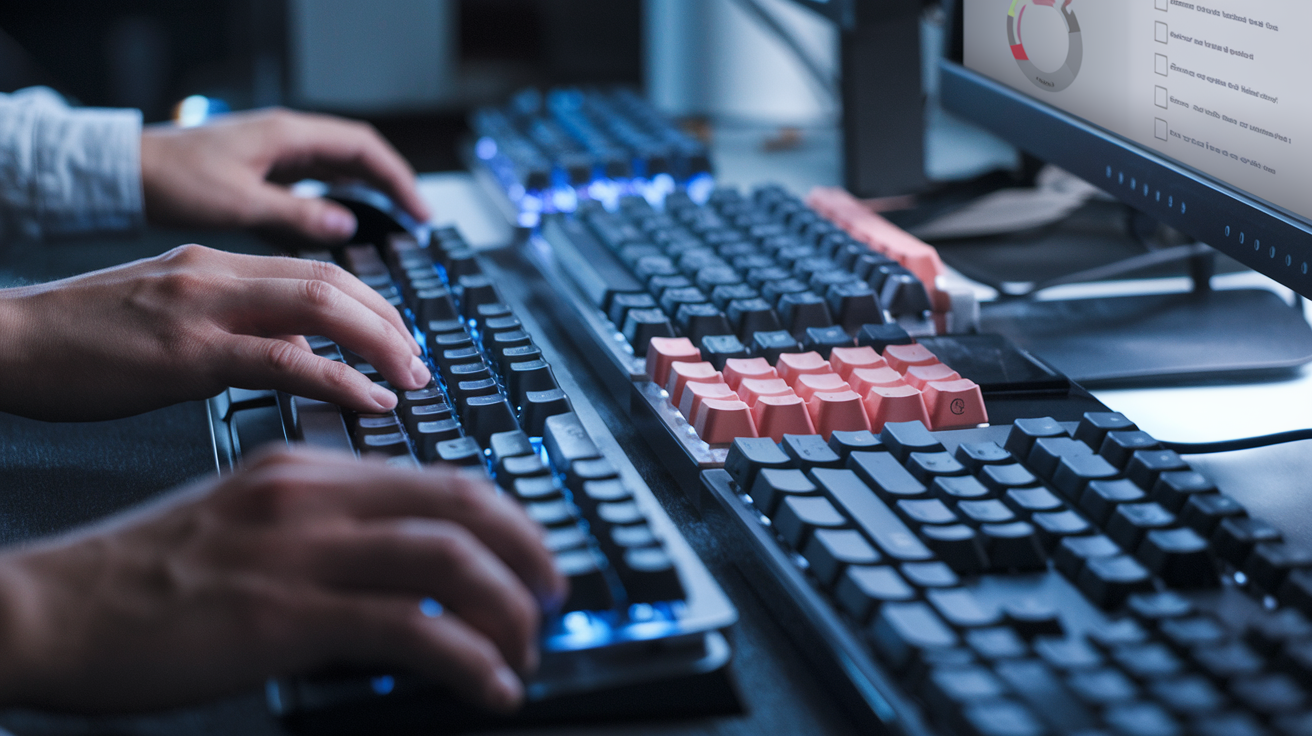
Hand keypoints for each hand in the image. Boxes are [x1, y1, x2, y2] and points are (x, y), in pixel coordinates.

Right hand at [0, 244, 428, 420]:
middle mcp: (219, 274)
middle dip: (393, 325)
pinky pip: (285, 361)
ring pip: (323, 310)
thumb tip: (295, 352)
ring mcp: (204, 308)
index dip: (376, 305)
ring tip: (412, 382)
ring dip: (382, 347)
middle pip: (337, 283)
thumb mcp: (169, 313)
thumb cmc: (80, 338)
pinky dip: (341, 381)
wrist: (6, 340)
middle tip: (423, 365)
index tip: (404, 340)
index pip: (322, 271)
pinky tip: (372, 403)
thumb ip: (232, 322)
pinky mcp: (187, 353)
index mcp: (217, 264)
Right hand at [0, 448, 565, 712]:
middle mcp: (315, 496)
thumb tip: (404, 578)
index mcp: (309, 471)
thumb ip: (327, 534)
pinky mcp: (286, 615)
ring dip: (510, 608)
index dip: (505, 518)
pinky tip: (490, 685)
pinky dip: (470, 659)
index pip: (440, 478)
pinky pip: (412, 630)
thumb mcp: (250, 528)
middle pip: (465, 504)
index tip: (532, 555)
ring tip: (528, 648)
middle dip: (530, 550)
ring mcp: (303, 552)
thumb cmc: (147, 578)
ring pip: (451, 560)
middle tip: (554, 595)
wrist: (54, 606)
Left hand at [140, 108, 430, 241]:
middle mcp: (286, 140)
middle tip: (416, 221)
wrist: (125, 172)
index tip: (419, 210)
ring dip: (367, 194)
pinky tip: (342, 228)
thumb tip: (347, 223)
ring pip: (337, 170)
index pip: (364, 148)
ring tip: (391, 225)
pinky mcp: (260, 173)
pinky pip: (312, 184)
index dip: (398, 179)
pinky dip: (336, 203)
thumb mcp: (241, 203)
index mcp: (288, 136)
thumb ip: (297, 215)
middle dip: (391, 187)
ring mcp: (274, 155)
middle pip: (357, 157)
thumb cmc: (173, 180)